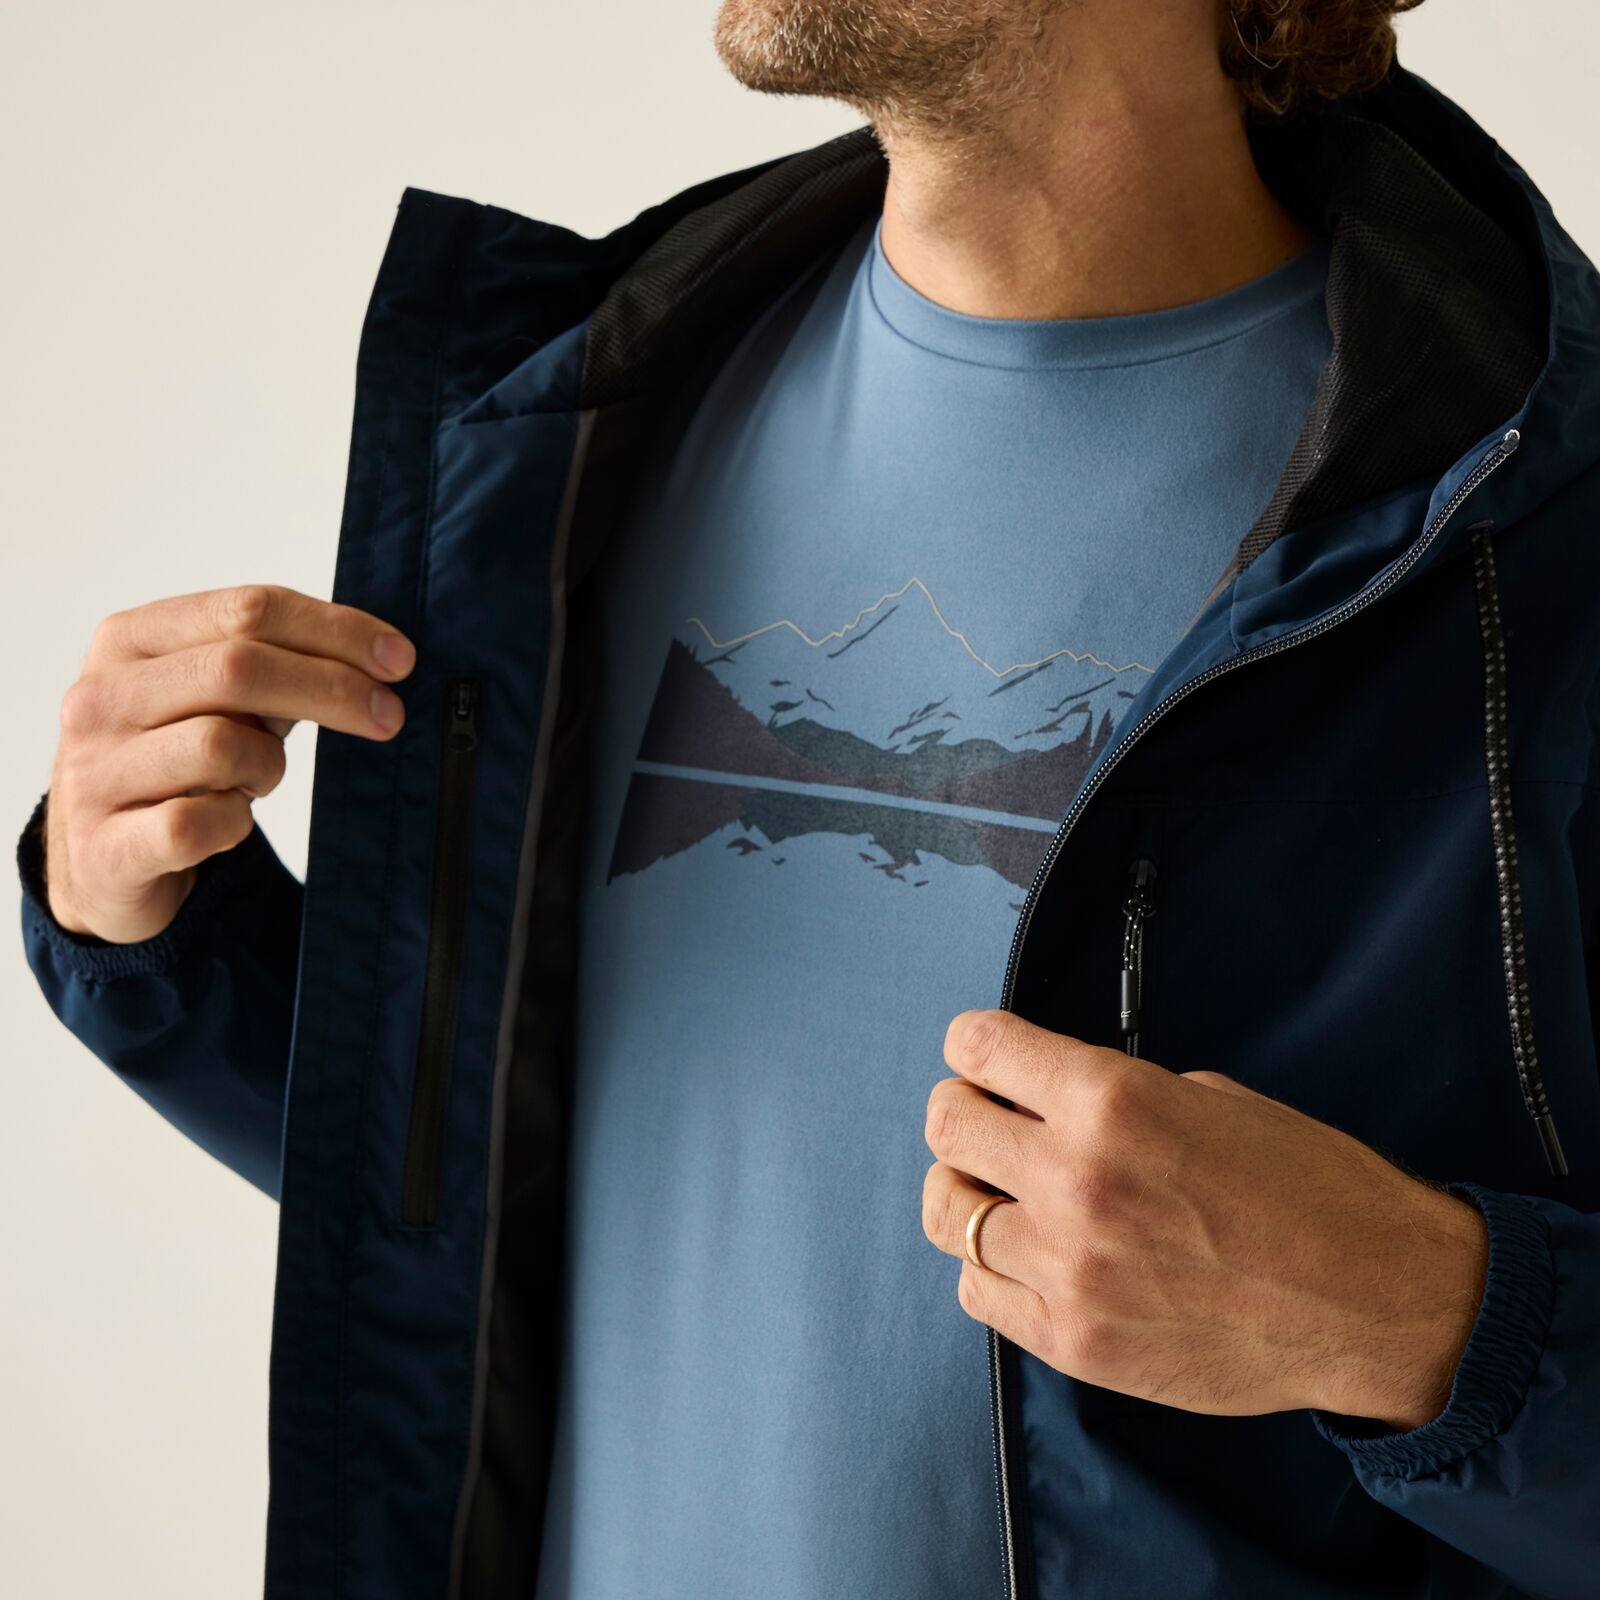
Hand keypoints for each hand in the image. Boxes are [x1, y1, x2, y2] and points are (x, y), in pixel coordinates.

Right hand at [42, 584, 414, 943]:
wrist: (105, 859)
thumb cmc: (179, 761)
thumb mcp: (219, 698)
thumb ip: (277, 666)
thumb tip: (381, 657)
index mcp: (129, 639)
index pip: (247, 610)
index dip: (334, 630)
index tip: (398, 658)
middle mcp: (99, 696)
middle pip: (239, 667)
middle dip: (333, 689)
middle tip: (389, 715)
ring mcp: (94, 771)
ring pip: (222, 745)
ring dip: (268, 766)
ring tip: (258, 779)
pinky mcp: (105, 846)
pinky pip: (196, 824)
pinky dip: (232, 824)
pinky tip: (228, 821)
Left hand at [921, 1009, 1489, 1429]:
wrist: (1380, 1302)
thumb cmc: (1313, 1192)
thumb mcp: (1213, 1097)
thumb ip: (1116, 1095)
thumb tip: (1051, 1097)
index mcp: (1113, 1102)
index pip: (978, 1047)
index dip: (975, 1045)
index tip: (983, 1055)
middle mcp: (1077, 1179)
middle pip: (945, 1125)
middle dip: (966, 1110)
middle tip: (992, 1120)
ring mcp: (1069, 1268)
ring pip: (947, 1212)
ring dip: (970, 1191)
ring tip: (1005, 1192)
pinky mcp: (1075, 1340)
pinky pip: (978, 1290)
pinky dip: (993, 1266)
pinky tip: (1033, 1254)